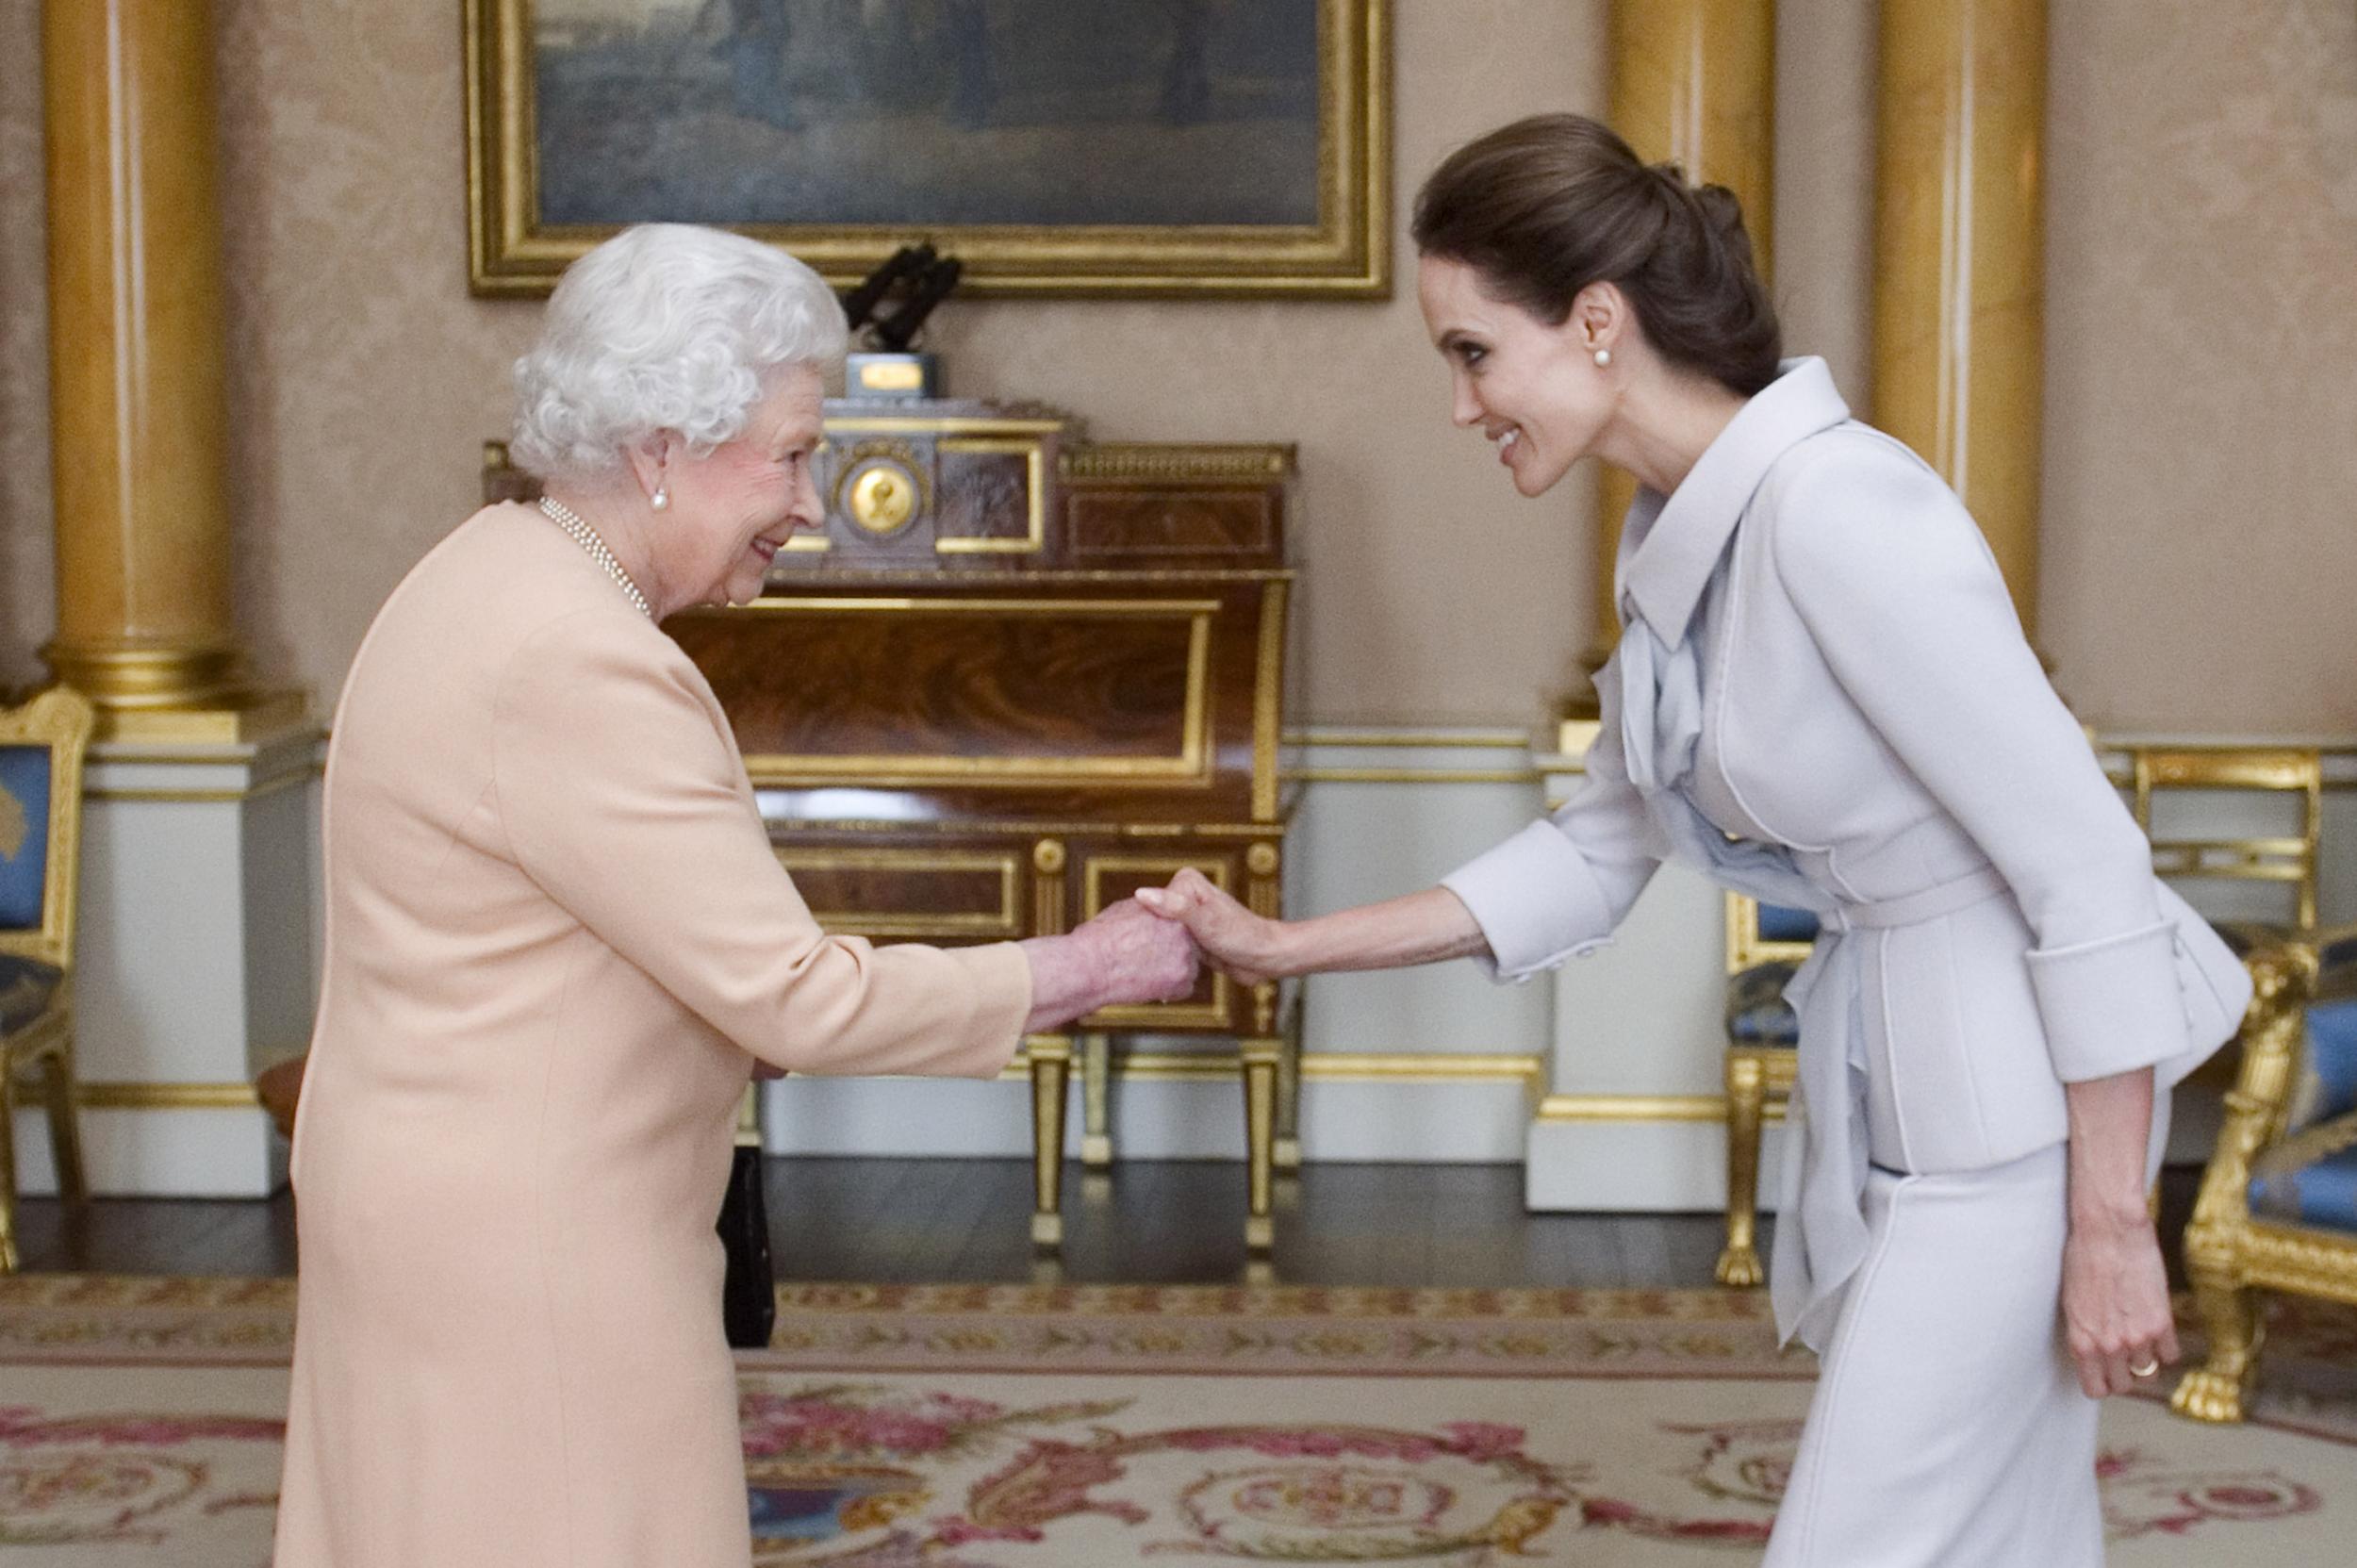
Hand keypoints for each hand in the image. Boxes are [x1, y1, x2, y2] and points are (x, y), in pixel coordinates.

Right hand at [1070, 898, 1200, 1009]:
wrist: (1089, 966)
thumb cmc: (1101, 937)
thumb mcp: (1128, 909)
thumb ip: (1152, 910)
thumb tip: (1159, 910)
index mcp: (1172, 910)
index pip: (1184, 924)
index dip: (1168, 934)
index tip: (1152, 941)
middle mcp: (1184, 931)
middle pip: (1188, 945)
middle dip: (1173, 952)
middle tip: (1147, 958)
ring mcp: (1186, 957)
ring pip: (1187, 967)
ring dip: (1172, 971)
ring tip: (1144, 971)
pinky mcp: (1182, 982)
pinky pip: (1183, 988)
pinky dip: (1169, 990)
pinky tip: (1147, 985)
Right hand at [1133, 869, 1286, 987]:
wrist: (1265, 958)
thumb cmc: (1242, 936)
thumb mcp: (1204, 921)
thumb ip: (1175, 907)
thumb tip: (1141, 894)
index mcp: (1186, 883)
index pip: (1150, 902)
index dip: (1147, 923)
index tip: (1147, 942)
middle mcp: (1185, 897)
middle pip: (1153, 919)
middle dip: (1151, 938)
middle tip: (1146, 958)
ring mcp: (1188, 919)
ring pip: (1161, 936)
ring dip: (1159, 950)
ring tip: (1151, 966)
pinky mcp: (1193, 938)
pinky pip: (1172, 948)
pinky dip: (1169, 959)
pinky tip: (1163, 971)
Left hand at [2060, 1213, 2179, 1397]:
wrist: (2109, 1233)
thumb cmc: (2083, 1259)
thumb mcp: (2073, 1303)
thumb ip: (2085, 1333)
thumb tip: (2094, 1353)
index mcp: (2081, 1341)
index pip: (2095, 1389)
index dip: (2101, 1383)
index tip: (2105, 1374)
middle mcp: (2109, 1346)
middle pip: (2123, 1385)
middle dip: (2123, 1374)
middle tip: (2123, 1356)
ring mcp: (2137, 1337)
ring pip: (2148, 1373)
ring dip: (2145, 1360)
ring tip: (2140, 1339)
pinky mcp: (2161, 1324)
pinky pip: (2170, 1355)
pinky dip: (2166, 1347)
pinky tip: (2158, 1331)